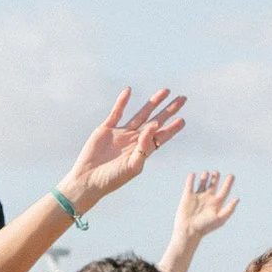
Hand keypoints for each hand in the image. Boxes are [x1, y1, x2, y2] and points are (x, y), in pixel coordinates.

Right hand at [58, 89, 186, 214]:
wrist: (88, 179)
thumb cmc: (112, 178)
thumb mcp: (133, 166)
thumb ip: (145, 147)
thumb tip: (154, 126)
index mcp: (142, 151)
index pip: (162, 136)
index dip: (172, 128)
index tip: (183, 120)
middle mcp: (134, 141)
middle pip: (155, 121)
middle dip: (169, 110)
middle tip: (182, 98)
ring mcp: (121, 134)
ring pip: (141, 114)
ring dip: (152, 103)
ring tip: (165, 91)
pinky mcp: (106, 129)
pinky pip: (116, 112)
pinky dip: (122, 102)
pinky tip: (129, 91)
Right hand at [170, 171, 238, 246]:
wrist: (189, 230)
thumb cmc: (205, 226)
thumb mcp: (220, 218)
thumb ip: (229, 209)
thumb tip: (237, 199)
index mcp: (216, 204)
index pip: (224, 191)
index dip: (228, 183)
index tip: (232, 175)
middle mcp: (208, 199)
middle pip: (213, 185)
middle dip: (215, 178)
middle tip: (217, 172)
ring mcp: (198, 197)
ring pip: (202, 184)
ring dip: (204, 177)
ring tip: (206, 173)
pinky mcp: (187, 196)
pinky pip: (189, 185)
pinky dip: (191, 179)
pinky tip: (193, 175)